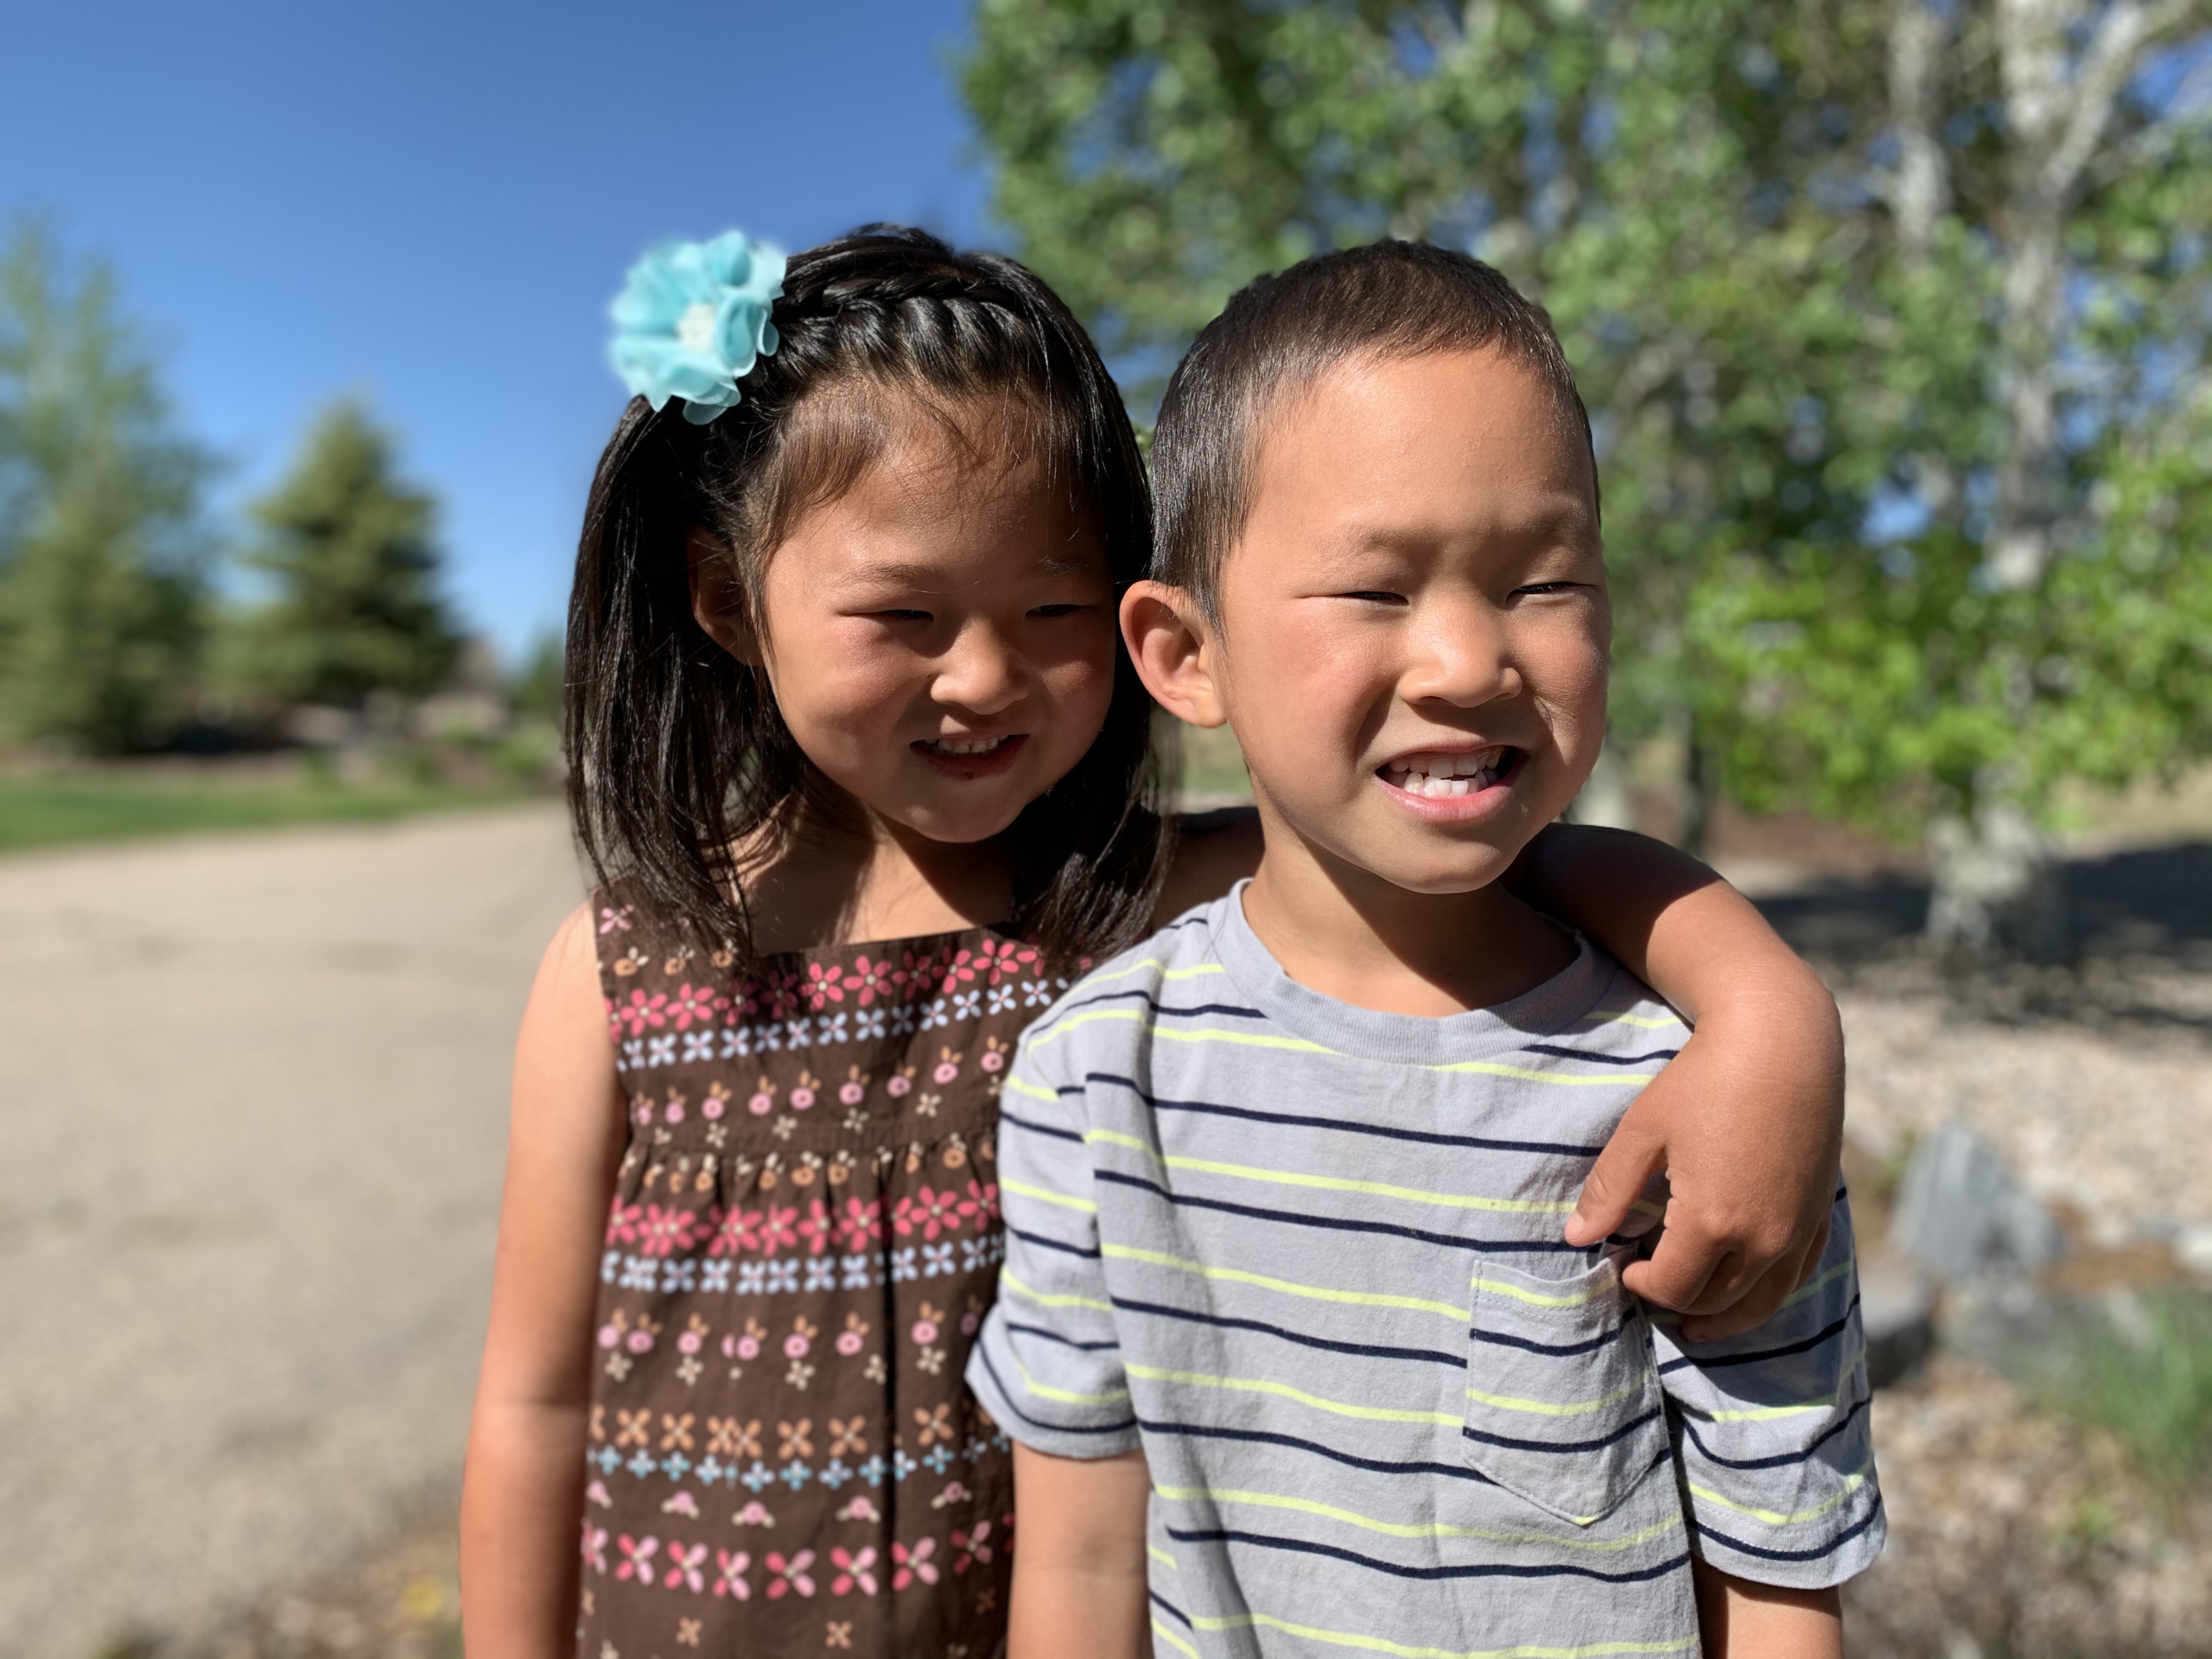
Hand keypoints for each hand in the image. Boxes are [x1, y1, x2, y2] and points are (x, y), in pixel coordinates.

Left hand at [1564, 989, 1842, 1341]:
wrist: (1782, 1040)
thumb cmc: (1704, 1078)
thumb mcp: (1643, 1131)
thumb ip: (1610, 1190)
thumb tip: (1576, 1238)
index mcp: (1714, 1221)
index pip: (1672, 1288)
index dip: (1642, 1286)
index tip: (1625, 1266)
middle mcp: (1764, 1237)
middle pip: (1714, 1299)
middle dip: (1677, 1302)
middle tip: (1650, 1285)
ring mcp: (1799, 1229)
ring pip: (1761, 1302)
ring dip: (1724, 1316)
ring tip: (1694, 1324)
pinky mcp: (1821, 1213)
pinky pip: (1796, 1276)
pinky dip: (1765, 1293)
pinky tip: (1744, 1289)